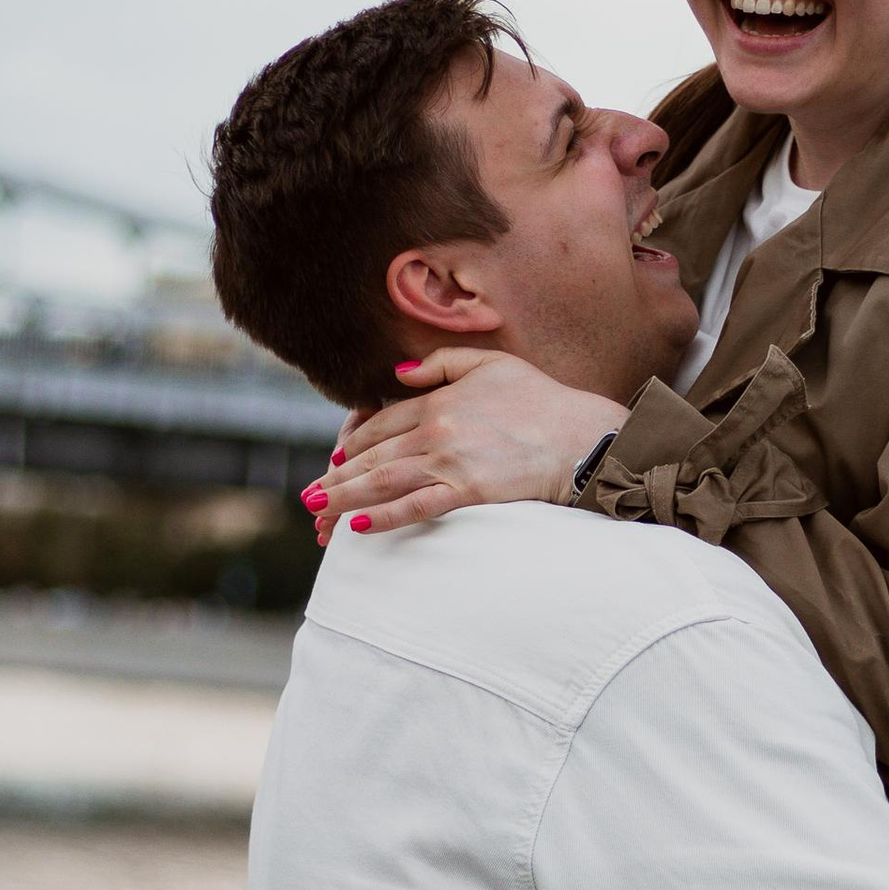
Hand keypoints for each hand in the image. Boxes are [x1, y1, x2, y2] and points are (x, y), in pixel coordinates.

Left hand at [308, 351, 624, 535]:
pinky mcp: (467, 491)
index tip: (332, 459)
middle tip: (308, 498)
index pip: (379, 423)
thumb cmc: (540, 398)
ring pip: (383, 482)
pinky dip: (384, 516)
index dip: (351, 442)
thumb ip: (440, 363)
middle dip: (334, 478)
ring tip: (317, 515)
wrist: (579, 435)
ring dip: (344, 498)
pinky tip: (358, 526)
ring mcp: (449, 462)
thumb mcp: (490, 363)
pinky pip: (416, 506)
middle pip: (372, 456)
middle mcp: (435, 430)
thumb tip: (398, 373)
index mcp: (437, 400)